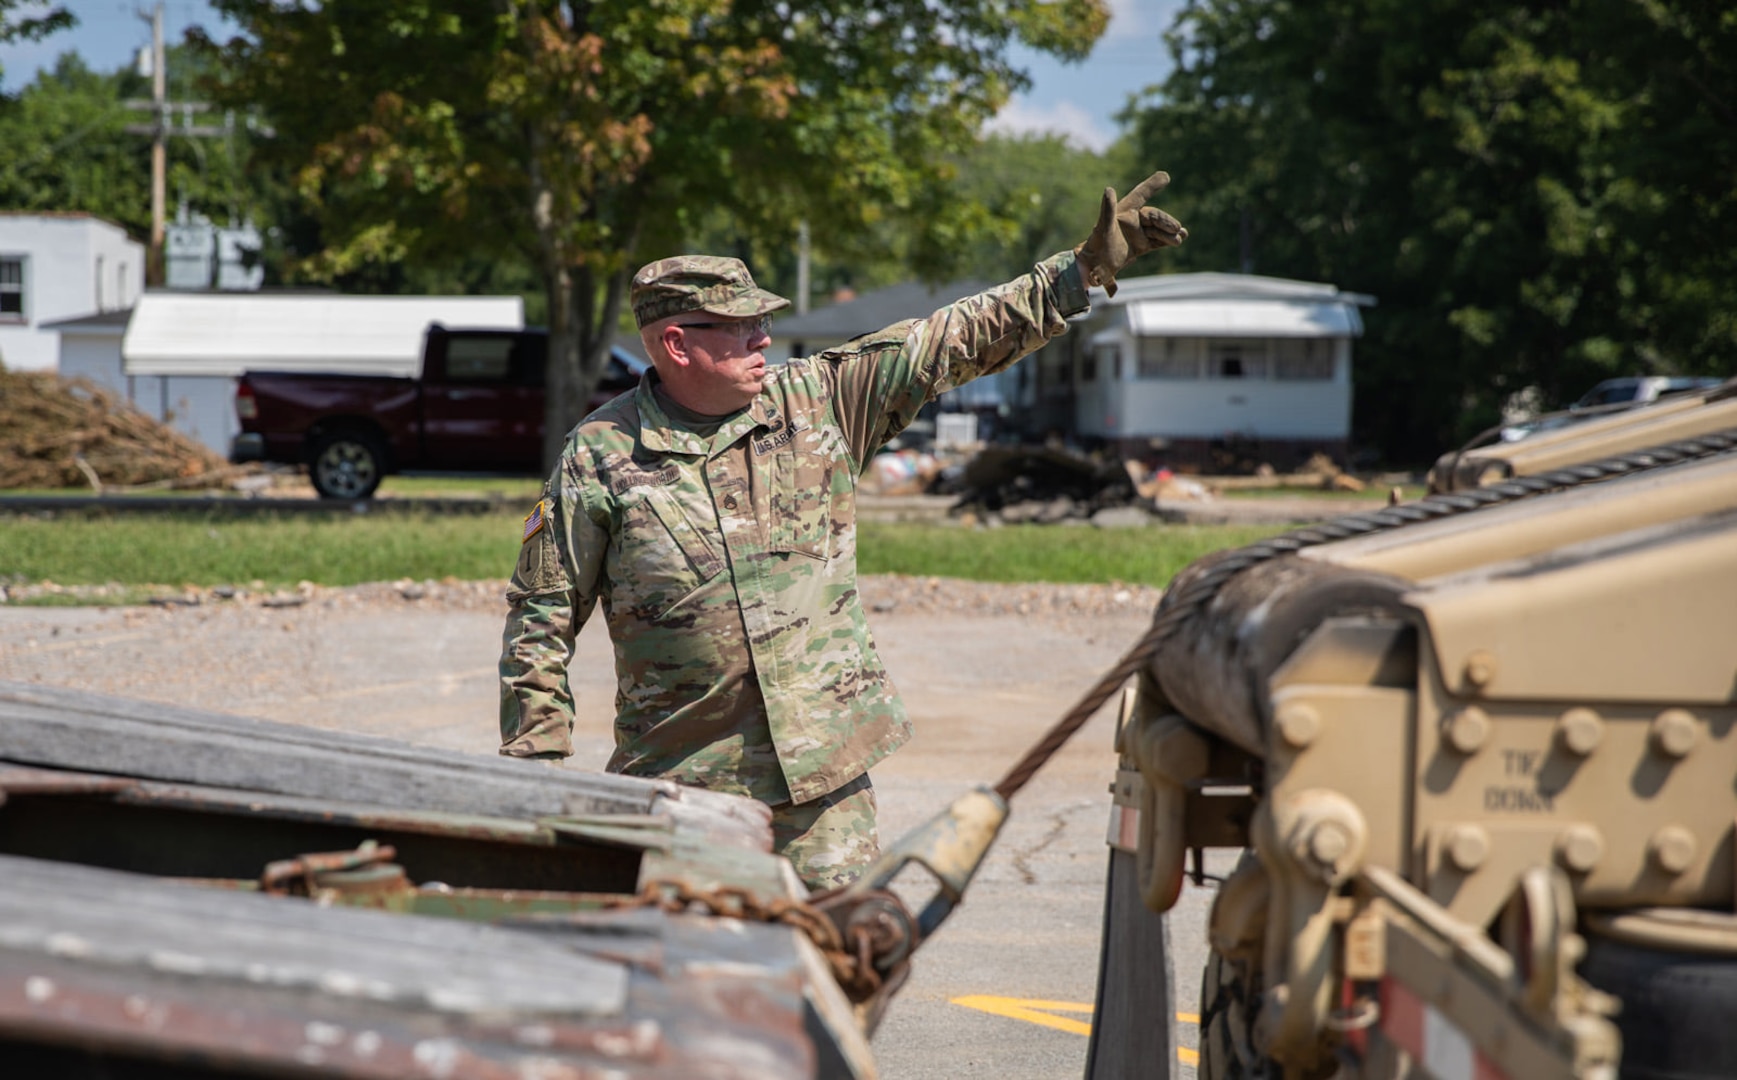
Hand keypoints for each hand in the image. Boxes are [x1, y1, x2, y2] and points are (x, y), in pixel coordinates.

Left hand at [1074, 170, 1186, 296]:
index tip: (1166, 176)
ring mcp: (1137, 234)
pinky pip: (1158, 241)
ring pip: (1158, 230)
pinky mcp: (1140, 246)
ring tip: (1181, 237)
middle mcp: (1132, 220)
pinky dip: (1168, 241)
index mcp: (1123, 211)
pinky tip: (1180, 239)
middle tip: (1176, 228)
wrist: (1093, 268)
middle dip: (1166, 222)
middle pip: (1154, 217)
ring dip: (1170, 233)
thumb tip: (1109, 189)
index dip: (1152, 185)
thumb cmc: (1095, 246)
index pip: (1140, 195)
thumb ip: (1107, 208)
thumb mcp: (1103, 227)